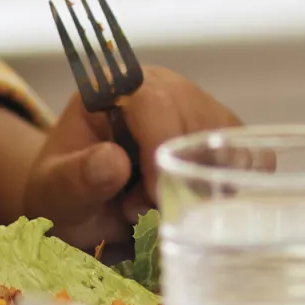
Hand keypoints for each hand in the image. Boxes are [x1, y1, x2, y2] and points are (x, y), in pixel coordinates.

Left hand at [17, 65, 237, 247]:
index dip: (158, 149)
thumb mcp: (54, 192)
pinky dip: (229, 191)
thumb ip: (76, 178)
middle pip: (199, 125)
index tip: (145, 199)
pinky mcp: (225, 141)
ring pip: (229, 146)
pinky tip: (195, 210)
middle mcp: (166, 89)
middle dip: (177, 180)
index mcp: (117, 88)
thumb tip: (114, 161)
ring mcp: (201, 111)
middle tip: (140, 216)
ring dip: (202, 191)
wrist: (80, 209)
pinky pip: (250, 160)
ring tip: (159, 214)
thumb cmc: (64, 192)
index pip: (156, 103)